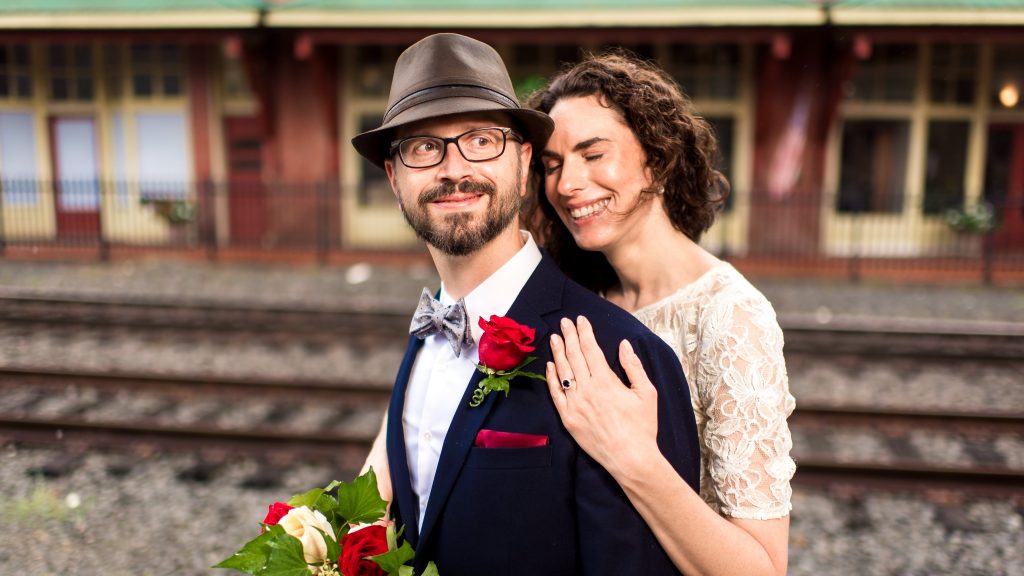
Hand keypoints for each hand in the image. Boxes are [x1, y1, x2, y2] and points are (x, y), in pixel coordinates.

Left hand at [546, 316, 659, 475]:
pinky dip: (551, 378)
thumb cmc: (642, 426)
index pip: (591, 349)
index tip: (580, 320)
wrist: (630, 458)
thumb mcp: (646, 393)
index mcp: (606, 381)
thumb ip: (633, 366)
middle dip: (569, 336)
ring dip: (558, 352)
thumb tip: (623, 344)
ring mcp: (575, 404)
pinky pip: (555, 394)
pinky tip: (550, 366)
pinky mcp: (568, 418)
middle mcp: (587, 389)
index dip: (585, 332)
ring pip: (563, 372)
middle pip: (574, 356)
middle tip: (564, 322)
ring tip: (554, 338)